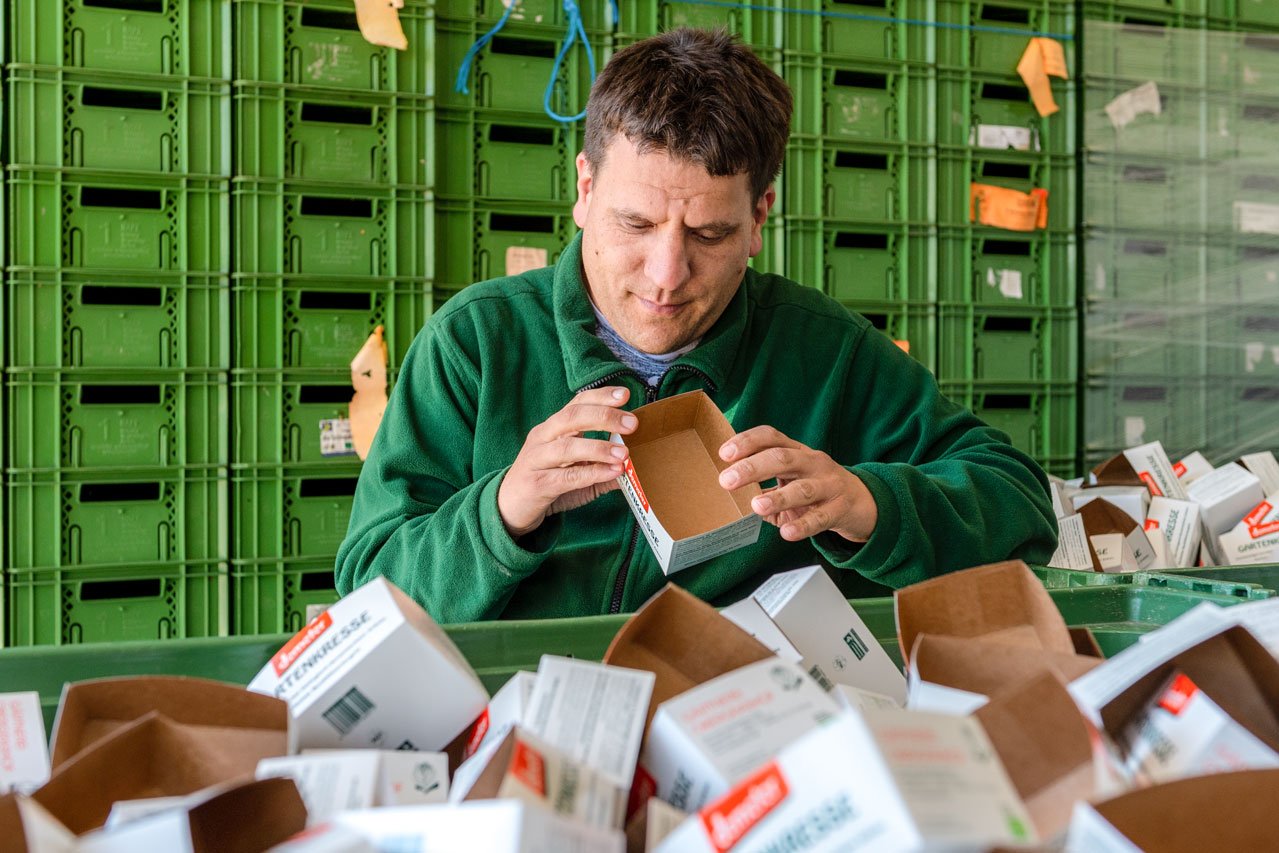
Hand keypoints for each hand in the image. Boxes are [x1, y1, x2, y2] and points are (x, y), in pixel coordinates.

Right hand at [498, 386, 636, 537]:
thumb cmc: (546, 483)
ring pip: (567, 447)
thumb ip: (602, 467)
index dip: (600, 396)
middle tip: (631, 423)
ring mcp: (536, 460)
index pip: (576, 403)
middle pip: (571, 418)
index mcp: (552, 428)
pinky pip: (566, 477)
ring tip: (624, 453)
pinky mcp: (536, 484)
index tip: (625, 394)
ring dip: (598, 448)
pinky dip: (591, 473)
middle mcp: (542, 438)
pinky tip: (612, 473)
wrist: (509, 508)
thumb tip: (634, 466)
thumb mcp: (576, 471)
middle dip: (604, 417)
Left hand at [717, 426, 877, 542]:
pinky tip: (787, 532)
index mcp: (797, 451)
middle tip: (727, 480)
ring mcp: (829, 485)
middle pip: (783, 458)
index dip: (747, 442)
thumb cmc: (816, 488)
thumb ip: (765, 483)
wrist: (863, 502)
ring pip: (802, 488)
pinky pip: (821, 518)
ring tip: (756, 506)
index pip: (771, 437)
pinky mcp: (840, 509)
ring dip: (778, 497)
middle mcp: (813, 462)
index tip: (724, 453)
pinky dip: (804, 526)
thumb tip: (729, 496)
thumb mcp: (792, 478)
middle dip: (753, 468)